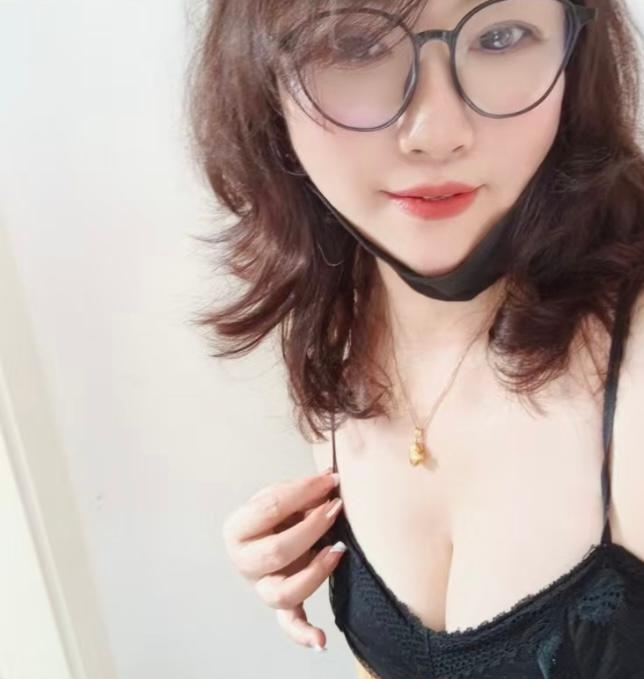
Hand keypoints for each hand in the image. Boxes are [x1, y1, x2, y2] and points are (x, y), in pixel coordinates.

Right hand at [222, 469, 344, 649]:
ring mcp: (262, 586)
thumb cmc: (278, 512)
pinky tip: (321, 641)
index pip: (269, 509)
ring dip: (315, 572)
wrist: (274, 530)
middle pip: (277, 551)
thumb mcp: (282, 494)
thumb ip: (304, 488)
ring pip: (283, 593)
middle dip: (312, 527)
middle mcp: (244, 562)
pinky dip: (304, 634)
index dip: (303, 492)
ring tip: (337, 550)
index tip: (330, 481)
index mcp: (237, 529)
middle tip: (335, 509)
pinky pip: (289, 623)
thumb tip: (331, 478)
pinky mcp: (281, 604)